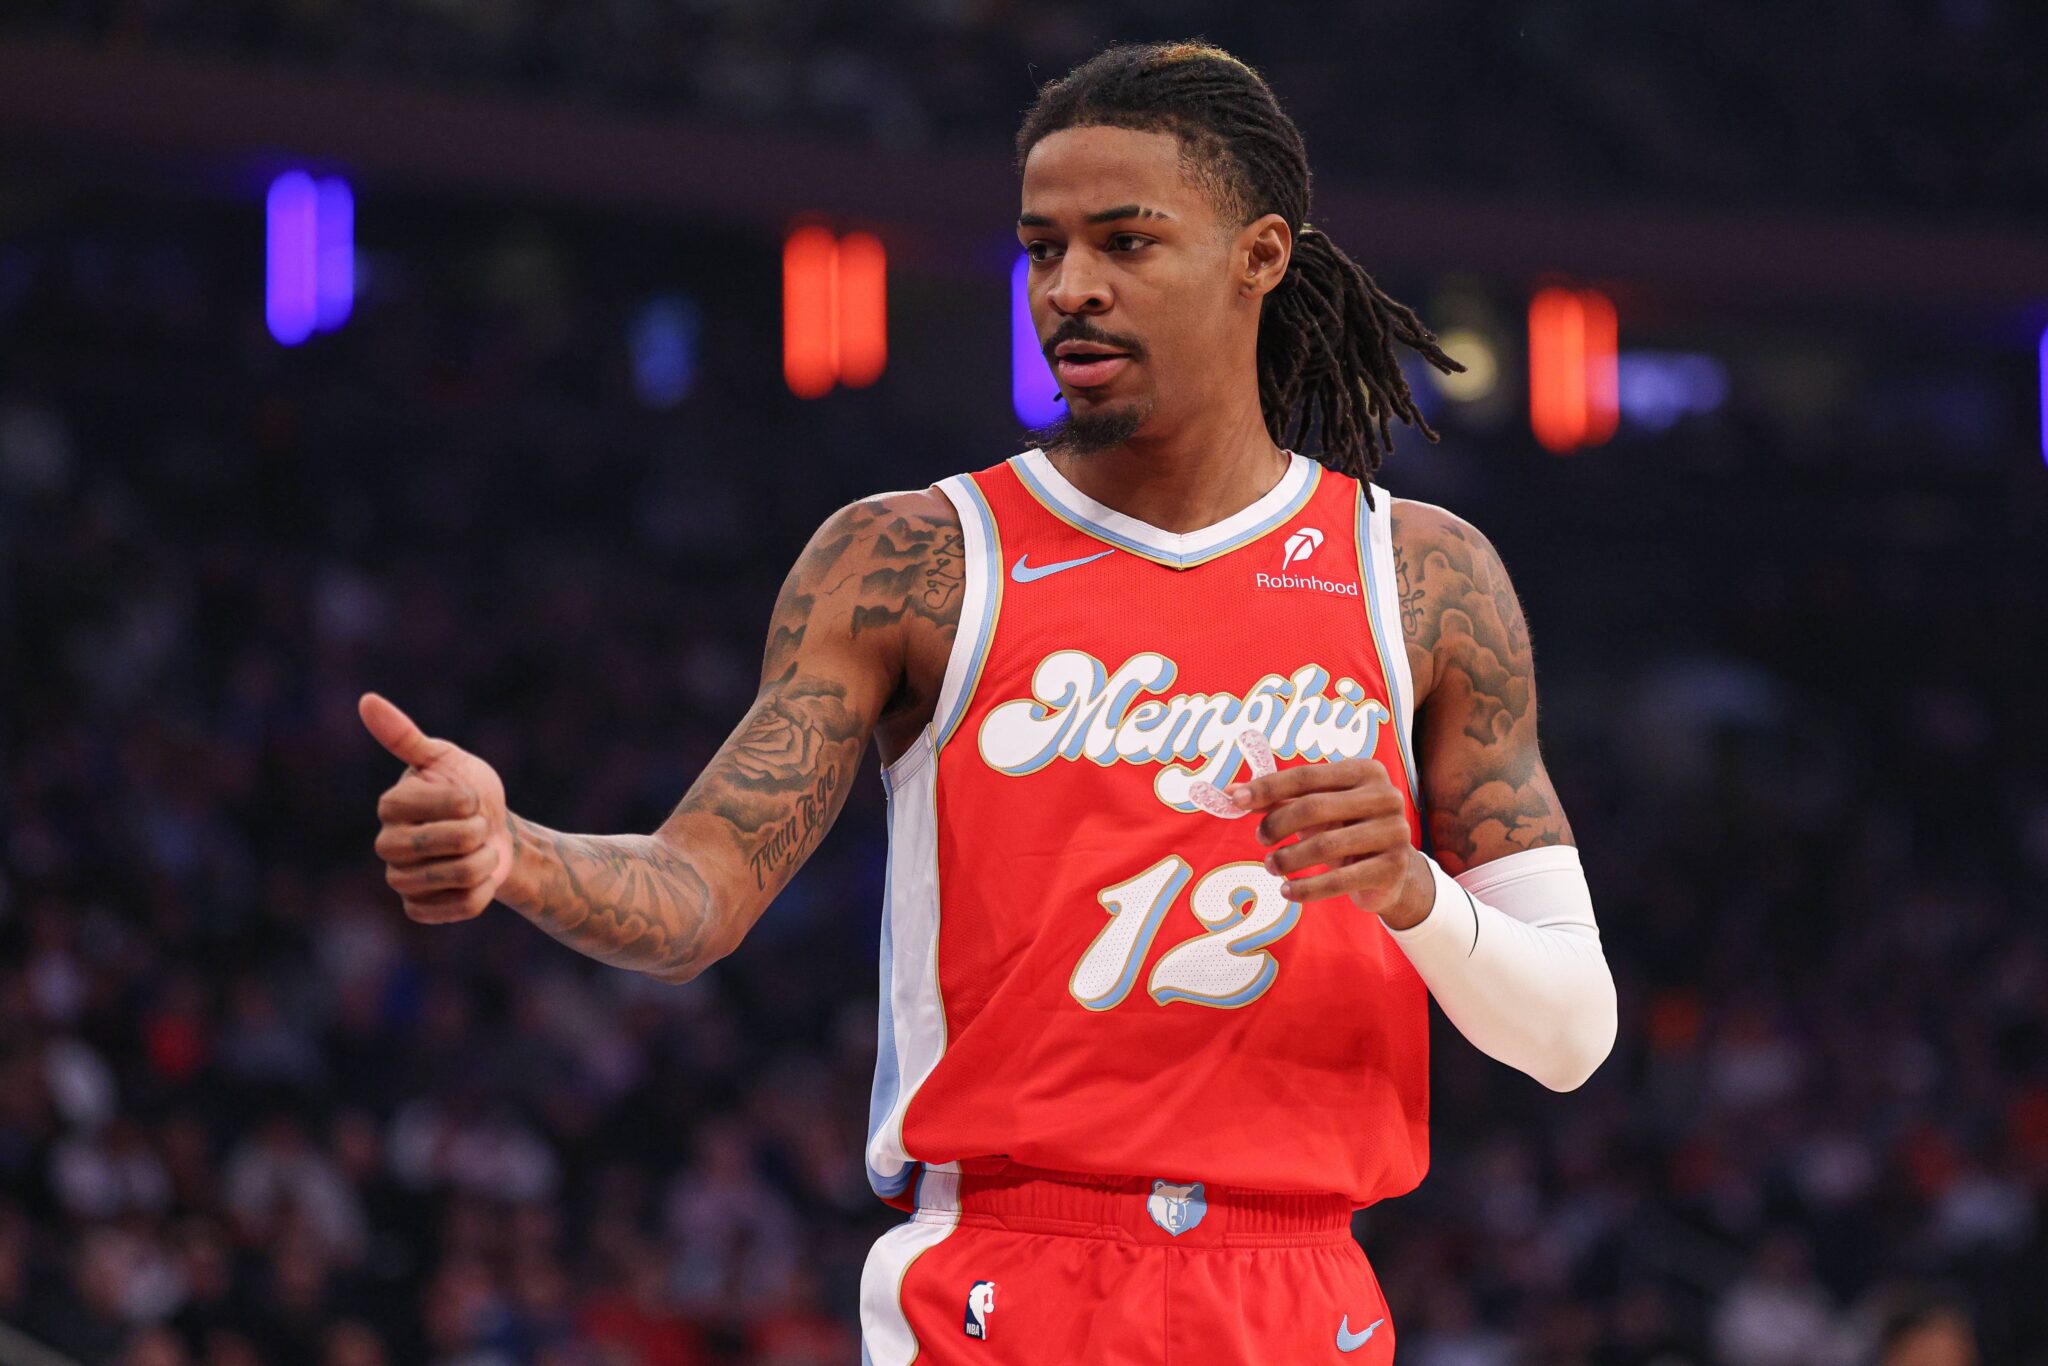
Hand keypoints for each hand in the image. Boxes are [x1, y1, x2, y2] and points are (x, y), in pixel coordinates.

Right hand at [360, 692, 513, 923]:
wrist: (494, 833)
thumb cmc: (468, 789)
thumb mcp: (444, 758)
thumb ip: (404, 736)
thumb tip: (366, 700)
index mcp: (391, 805)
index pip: (445, 806)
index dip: (469, 801)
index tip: (468, 797)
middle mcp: (387, 844)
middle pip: (453, 844)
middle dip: (479, 832)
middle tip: (476, 825)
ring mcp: (400, 880)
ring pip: (460, 876)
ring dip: (485, 861)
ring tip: (477, 850)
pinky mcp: (418, 908)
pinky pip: (463, 905)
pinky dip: (482, 890)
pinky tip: (474, 877)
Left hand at [1225, 756, 1434, 927]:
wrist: (1391, 870)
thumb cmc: (1346, 828)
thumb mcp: (1316, 808)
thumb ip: (1278, 798)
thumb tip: (1231, 792)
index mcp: (1365, 771)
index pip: (1306, 776)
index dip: (1268, 787)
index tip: (1235, 800)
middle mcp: (1386, 797)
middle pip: (1314, 807)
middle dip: (1277, 824)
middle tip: (1260, 838)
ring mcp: (1394, 833)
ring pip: (1325, 845)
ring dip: (1288, 858)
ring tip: (1271, 865)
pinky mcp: (1393, 869)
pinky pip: (1339, 880)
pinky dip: (1306, 888)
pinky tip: (1287, 891)